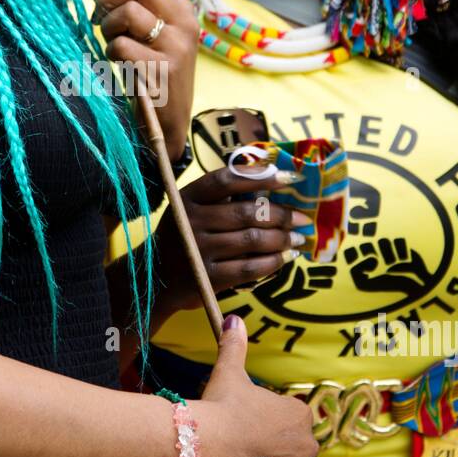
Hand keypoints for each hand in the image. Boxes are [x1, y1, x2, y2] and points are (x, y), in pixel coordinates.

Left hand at [75, 0, 198, 158]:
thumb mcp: (140, 36)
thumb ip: (121, 5)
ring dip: (109, 30)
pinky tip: (122, 68)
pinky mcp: (164, 68)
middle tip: (100, 18)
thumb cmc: (149, 76)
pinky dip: (113, 55)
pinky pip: (122, 46)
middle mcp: (184, 22)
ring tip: (116, 50)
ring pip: (126, 14)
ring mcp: (177, 45)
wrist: (167, 125)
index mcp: (180, 9)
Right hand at [154, 164, 312, 313]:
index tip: (290, 178)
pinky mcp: (207, 277)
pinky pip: (250, 268)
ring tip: (297, 239)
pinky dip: (273, 262)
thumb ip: (222, 199)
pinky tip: (284, 258)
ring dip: (282, 239)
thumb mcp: (191, 211)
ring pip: (252, 240)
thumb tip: (273, 184)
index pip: (227, 180)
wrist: (155, 280)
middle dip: (281, 215)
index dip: (261, 176)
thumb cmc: (184, 238)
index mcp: (188, 198)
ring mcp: (198, 250)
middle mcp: (191, 221)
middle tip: (302, 218)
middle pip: (247, 213)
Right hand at [193, 316, 316, 456]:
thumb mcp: (229, 373)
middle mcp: (308, 442)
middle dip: (276, 450)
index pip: (290, 423)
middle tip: (248, 450)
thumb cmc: (221, 407)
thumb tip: (233, 320)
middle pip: (295, 448)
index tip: (250, 429)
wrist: (209, 444)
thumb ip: (234, 346)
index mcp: (297, 414)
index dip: (270, 427)